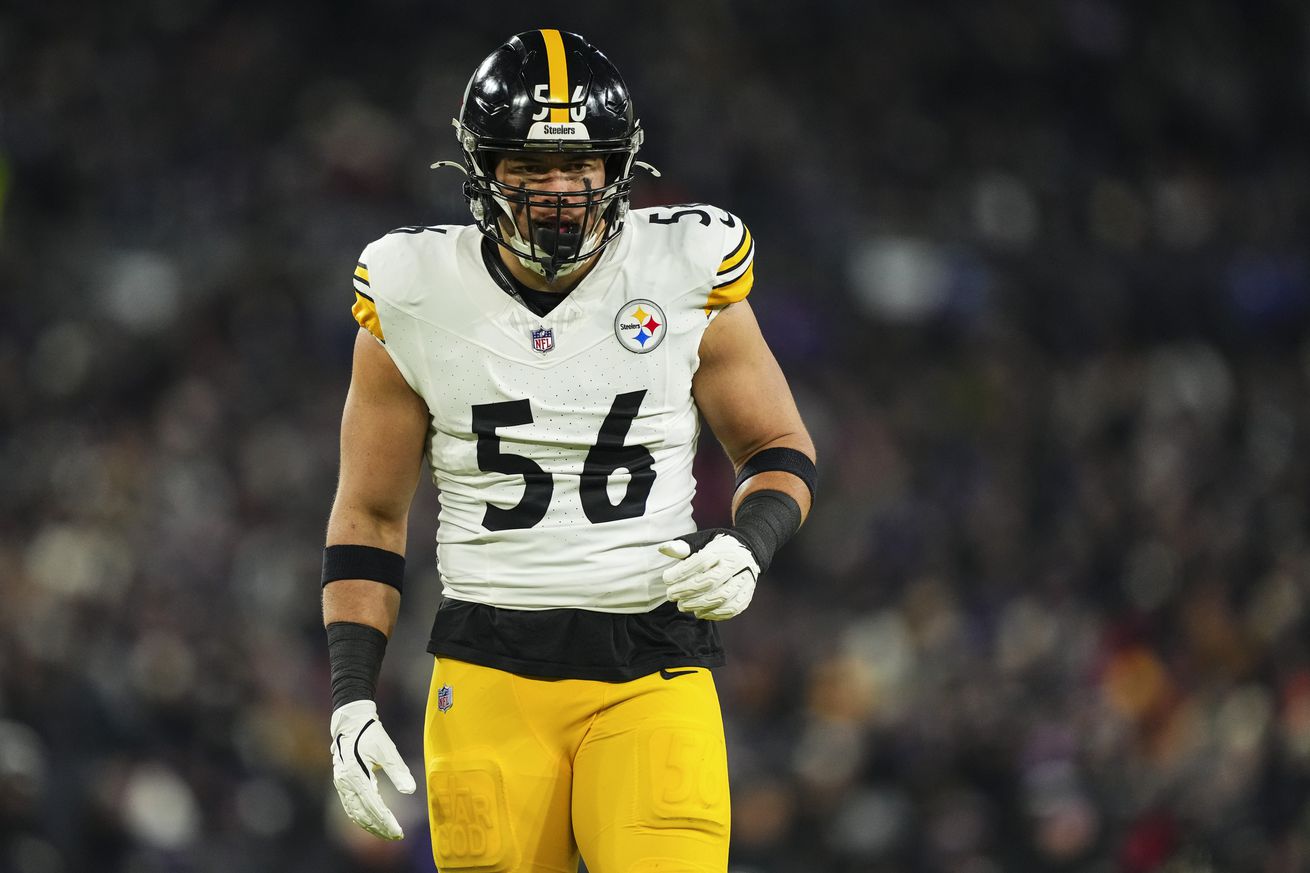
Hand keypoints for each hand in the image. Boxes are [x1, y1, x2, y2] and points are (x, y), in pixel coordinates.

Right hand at [330, 700, 415, 839]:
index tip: (399, 831)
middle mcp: (345, 783)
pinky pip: (350, 807)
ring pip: (355, 813)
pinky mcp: (341, 784)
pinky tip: (373, 823)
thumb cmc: (371, 734)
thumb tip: (410, 791)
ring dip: (371, 826)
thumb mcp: (388, 750)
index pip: (373, 805)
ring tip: (387, 834)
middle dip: (380, 828)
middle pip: (362, 814)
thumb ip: (398, 771)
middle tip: (397, 836)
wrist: (351, 722)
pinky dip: (361, 818)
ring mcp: (341, 785)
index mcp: (356, 775)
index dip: (386, 821)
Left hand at [658, 530, 759, 619]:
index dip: (681, 572)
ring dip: (698, 604)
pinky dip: (713, 614)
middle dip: (687, 590)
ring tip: (682, 606)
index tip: (666, 578)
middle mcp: (737, 564)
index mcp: (723, 549)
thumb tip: (663, 549)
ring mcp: (745, 580)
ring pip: (722, 597)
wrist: (748, 551)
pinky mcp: (747, 595)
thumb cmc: (718, 548)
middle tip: (671, 595)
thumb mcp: (701, 541)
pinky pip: (732, 609)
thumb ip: (683, 547)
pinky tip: (699, 612)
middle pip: (711, 581)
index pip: (701, 562)